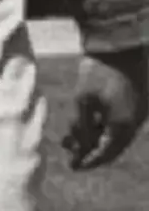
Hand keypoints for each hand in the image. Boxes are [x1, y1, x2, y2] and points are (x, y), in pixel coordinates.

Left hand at [62, 46, 148, 171]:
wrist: (121, 43)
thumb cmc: (98, 70)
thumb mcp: (81, 99)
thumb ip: (80, 126)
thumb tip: (80, 146)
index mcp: (123, 125)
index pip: (105, 153)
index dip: (88, 161)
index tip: (74, 166)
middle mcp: (135, 122)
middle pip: (113, 146)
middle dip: (91, 150)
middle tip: (71, 153)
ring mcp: (139, 111)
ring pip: (117, 133)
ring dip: (96, 137)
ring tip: (73, 136)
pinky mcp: (139, 100)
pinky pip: (121, 122)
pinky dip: (105, 126)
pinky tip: (89, 122)